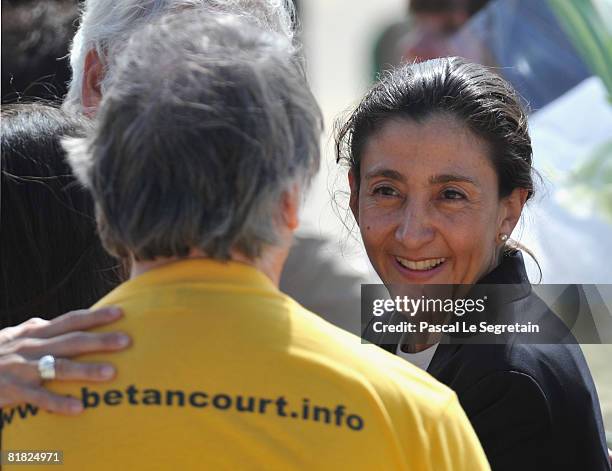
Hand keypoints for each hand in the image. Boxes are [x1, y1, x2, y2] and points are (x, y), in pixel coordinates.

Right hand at [0, 307, 129, 413]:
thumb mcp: (14, 335)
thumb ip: (37, 327)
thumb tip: (58, 319)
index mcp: (35, 332)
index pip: (71, 320)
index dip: (96, 316)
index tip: (121, 312)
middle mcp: (31, 347)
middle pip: (71, 341)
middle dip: (100, 340)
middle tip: (127, 341)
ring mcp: (22, 369)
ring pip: (58, 368)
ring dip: (86, 370)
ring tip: (111, 373)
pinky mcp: (12, 391)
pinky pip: (38, 398)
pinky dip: (59, 403)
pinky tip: (79, 408)